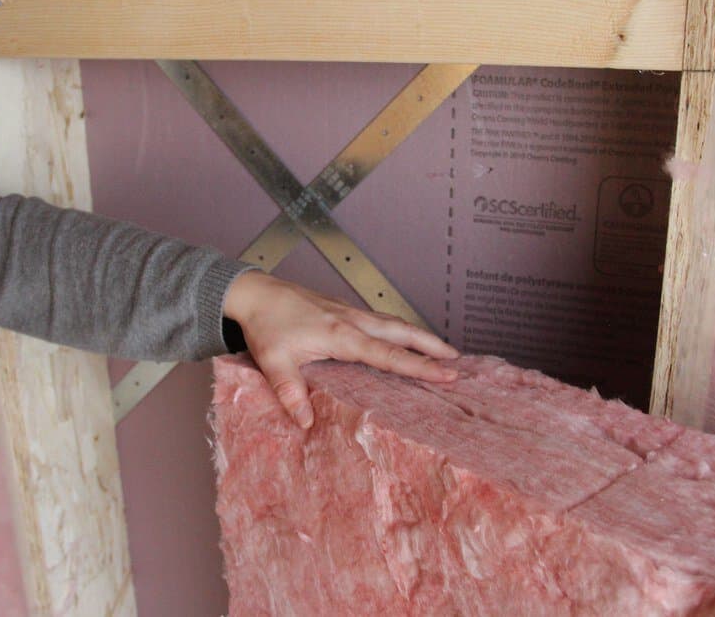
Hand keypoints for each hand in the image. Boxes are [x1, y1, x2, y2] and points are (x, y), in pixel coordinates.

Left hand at [223, 271, 459, 428]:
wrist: (256, 292)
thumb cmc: (266, 325)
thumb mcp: (273, 362)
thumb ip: (290, 392)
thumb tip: (306, 423)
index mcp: (342, 335)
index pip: (388, 355)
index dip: (419, 366)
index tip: (446, 374)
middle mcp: (353, 322)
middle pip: (402, 333)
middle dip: (432, 347)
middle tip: (459, 363)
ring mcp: (350, 313)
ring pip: (394, 324)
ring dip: (420, 337)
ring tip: (443, 351)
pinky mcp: (344, 311)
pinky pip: (382, 321)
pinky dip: (401, 330)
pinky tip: (403, 338)